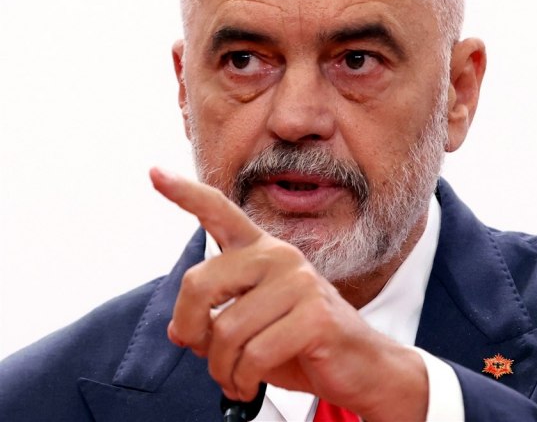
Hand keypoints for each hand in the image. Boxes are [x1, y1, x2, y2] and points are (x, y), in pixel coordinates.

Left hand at [150, 167, 428, 420]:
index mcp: (261, 252)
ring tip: (234, 379)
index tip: (154, 173)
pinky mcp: (315, 315)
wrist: (359, 366)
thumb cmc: (300, 343)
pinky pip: (254, 354)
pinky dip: (242, 381)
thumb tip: (179, 330)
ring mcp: (299, 282)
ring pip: (225, 330)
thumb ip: (213, 319)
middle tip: (201, 354)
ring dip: (221, 368)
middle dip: (190, 329)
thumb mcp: (249, 328)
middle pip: (199, 283)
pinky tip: (249, 385)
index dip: (184, 194)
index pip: (219, 212)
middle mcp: (279, 257)